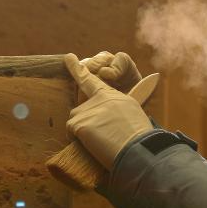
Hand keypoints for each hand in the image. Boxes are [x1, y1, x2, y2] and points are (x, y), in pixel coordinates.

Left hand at [64, 53, 152, 169]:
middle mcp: (100, 99)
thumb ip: (115, 108)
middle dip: (84, 123)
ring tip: (102, 141)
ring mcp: (89, 109)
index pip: (92, 81)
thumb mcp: (131, 113)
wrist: (137, 149)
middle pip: (80, 109)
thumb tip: (109, 112)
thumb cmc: (137, 137)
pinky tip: (94, 145)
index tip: (69, 57)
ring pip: (74, 120)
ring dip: (82, 132)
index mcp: (113, 95)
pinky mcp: (80, 123)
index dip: (78, 69)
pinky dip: (77, 141)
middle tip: (100, 135)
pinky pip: (70, 132)